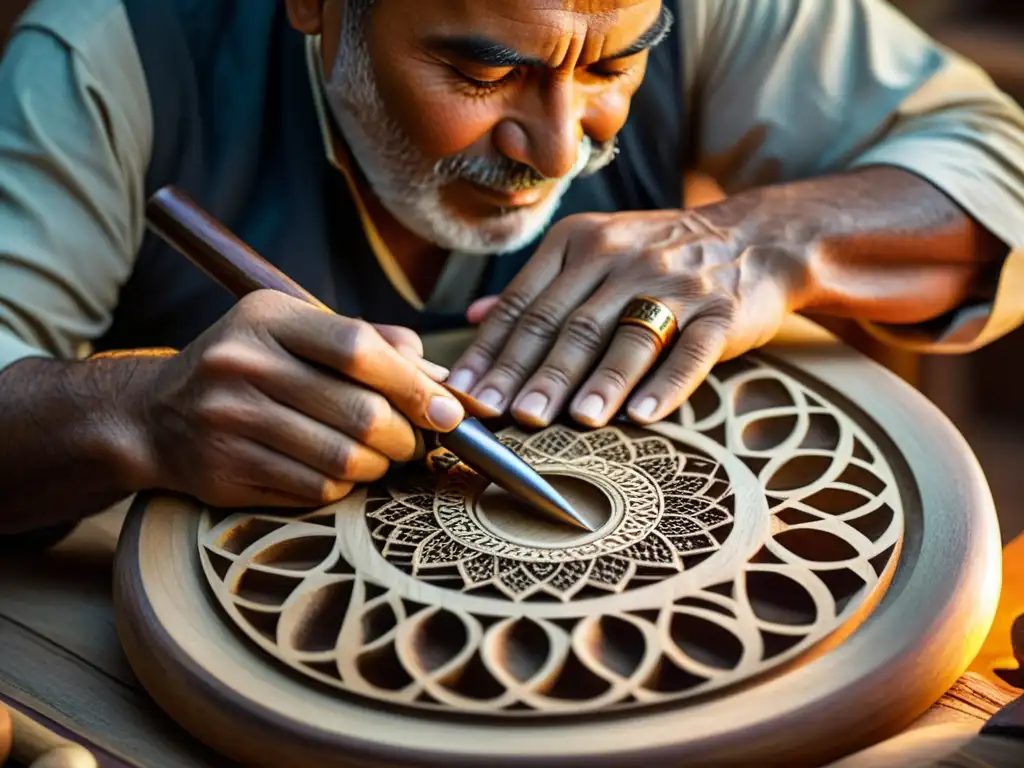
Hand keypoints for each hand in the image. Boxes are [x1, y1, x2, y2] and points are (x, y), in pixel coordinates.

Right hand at [126, 290, 463, 507]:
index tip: (448, 411)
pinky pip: (315, 490)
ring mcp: (229, 421)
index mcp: (267, 319)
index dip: (413, 384)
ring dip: (380, 466)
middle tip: (419, 442)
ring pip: (344, 460)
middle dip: (407, 436)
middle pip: (360, 413)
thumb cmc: (250, 367)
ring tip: (384, 458)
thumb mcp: (297, 332)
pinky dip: (344, 487)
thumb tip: (441, 380)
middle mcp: (242, 365)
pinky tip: (342, 473)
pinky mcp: (225, 472)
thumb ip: (371, 342)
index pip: (358, 348)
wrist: (155, 414)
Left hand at [448, 210, 809, 427]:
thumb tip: (473, 318)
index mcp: (579, 243)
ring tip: (573, 420)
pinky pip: (690, 351)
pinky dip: (666, 385)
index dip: (493, 352)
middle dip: (536, 374)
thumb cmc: (656, 256)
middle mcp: (621, 257)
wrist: (752, 239)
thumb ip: (535, 288)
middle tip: (510, 416)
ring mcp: (674, 284)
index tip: (466, 395)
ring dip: (598, 382)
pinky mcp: (721, 312)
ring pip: (627, 336)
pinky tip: (642, 417)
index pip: (526, 304)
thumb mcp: (591, 251)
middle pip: (570, 324)